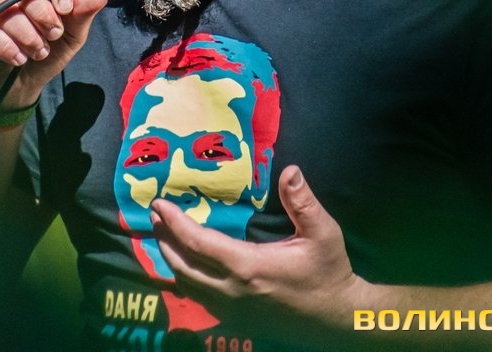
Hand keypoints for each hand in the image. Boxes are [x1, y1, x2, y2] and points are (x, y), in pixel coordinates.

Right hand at [0, 0, 107, 107]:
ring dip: (24, 32)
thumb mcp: (70, 36)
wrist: (15, 84)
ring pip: (0, 2)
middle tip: (52, 35)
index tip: (65, 8)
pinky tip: (17, 57)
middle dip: (40, 10)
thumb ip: (82, 14)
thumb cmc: (44, 51)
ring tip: (37, 51)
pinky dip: (4, 45)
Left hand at [150, 165, 362, 342]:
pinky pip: (198, 299)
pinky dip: (184, 280)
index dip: (174, 222)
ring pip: (186, 285)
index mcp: (248, 266)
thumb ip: (303, 202)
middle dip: (164, 238)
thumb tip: (289, 171)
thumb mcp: (323, 234)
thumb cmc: (329, 273)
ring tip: (163, 236)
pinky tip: (184, 266)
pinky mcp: (235, 319)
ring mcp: (230, 309)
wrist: (337, 318)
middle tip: (154, 216)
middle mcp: (231, 290)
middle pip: (181, 264)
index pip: (197, 242)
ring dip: (170, 259)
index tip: (158, 204)